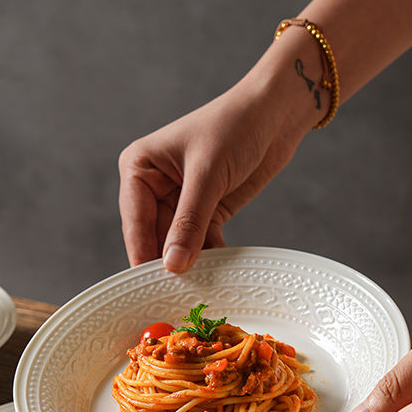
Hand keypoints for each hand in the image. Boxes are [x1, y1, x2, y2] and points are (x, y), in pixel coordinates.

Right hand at [118, 50, 312, 271]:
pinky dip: (208, 259)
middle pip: (154, 239)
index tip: (151, 287)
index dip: (143, 255)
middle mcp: (153, 186)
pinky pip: (200, 244)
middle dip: (168, 265)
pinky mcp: (205, 210)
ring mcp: (179, 201)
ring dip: (189, 266)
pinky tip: (217, 276)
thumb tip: (172, 265)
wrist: (277, 112)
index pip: (135, 222)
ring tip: (198, 292)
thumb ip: (189, 222)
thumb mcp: (208, 174)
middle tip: (176, 298)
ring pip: (177, 245)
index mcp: (139, 168)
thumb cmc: (236, 125)